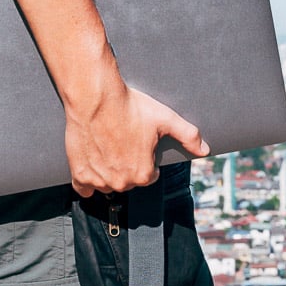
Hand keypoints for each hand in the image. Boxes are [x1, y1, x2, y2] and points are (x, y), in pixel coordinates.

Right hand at [66, 81, 208, 197]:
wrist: (95, 97)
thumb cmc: (130, 107)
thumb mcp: (165, 118)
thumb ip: (189, 136)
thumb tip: (206, 150)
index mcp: (143, 174)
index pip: (149, 176)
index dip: (146, 158)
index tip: (139, 143)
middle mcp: (121, 182)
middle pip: (128, 180)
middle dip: (128, 165)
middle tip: (124, 141)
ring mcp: (99, 180)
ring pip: (108, 184)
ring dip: (109, 172)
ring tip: (108, 147)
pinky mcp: (80, 174)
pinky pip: (84, 188)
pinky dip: (88, 181)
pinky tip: (93, 165)